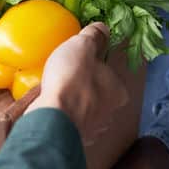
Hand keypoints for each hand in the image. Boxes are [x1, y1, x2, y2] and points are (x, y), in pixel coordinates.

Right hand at [26, 22, 128, 144]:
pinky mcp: (73, 139)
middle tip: (64, 75)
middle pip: (97, 94)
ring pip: (83, 111)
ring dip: (72, 103)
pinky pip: (68, 123)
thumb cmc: (71, 80)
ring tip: (54, 92)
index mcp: (119, 91)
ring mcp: (92, 130)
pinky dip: (61, 116)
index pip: (109, 74)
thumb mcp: (82, 47)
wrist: (52, 118)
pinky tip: (49, 108)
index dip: (93, 65)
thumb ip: (94, 36)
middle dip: (83, 86)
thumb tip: (103, 28)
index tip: (78, 61)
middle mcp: (110, 114)